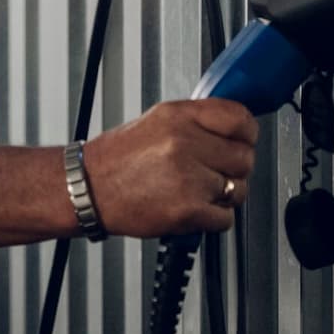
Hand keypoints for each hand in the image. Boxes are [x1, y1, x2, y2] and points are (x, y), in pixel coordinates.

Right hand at [82, 99, 257, 237]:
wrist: (87, 189)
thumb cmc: (117, 159)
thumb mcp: (156, 122)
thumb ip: (196, 122)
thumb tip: (234, 129)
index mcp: (178, 115)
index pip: (240, 119)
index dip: (246, 134)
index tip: (242, 141)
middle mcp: (184, 142)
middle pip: (244, 158)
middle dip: (233, 169)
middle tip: (211, 172)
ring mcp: (187, 177)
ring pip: (238, 190)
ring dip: (223, 195)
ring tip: (196, 191)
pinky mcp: (188, 210)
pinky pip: (226, 218)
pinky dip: (212, 218)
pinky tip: (191, 208)